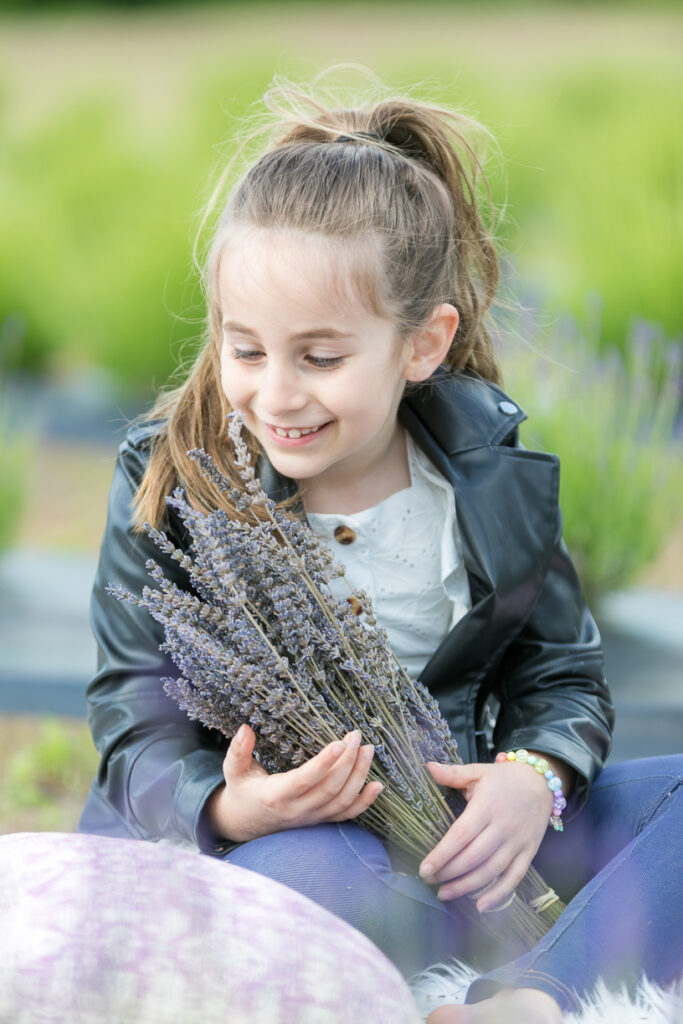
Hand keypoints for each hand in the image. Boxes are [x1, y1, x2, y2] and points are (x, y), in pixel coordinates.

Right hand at [206, 724, 382, 842]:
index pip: (304, 780)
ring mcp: (311, 818)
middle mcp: (297, 810)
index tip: (340, 743)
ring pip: (341, 801)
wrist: (247, 822)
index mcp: (275, 796)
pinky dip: (364, 802)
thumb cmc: (243, 790)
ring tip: (368, 750)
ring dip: (359, 776)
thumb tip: (245, 729)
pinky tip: (378, 785)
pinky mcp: (321, 820)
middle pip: (329, 789)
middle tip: (356, 736)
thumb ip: (237, 751)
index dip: (323, 764)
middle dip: (347, 762)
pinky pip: (346, 815)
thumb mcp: (234, 771)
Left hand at [418, 760, 552, 910]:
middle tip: (429, 881)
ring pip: (491, 871)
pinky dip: (499, 895)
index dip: (442, 854)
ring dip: (467, 886)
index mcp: (487, 806)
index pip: (461, 835)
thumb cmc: (504, 778)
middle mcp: (503, 827)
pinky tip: (480, 906)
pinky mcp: (529, 852)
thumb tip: (428, 768)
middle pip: (473, 857)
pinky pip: (514, 878)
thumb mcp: (478, 771)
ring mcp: (518, 842)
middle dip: (449, 873)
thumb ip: (453, 773)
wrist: (542, 781)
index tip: (424, 869)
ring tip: (444, 893)